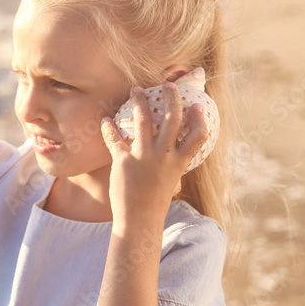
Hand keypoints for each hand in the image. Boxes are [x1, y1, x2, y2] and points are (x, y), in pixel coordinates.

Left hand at [100, 83, 209, 223]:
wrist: (139, 219)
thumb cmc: (155, 200)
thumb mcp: (171, 180)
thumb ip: (172, 163)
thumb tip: (173, 150)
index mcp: (179, 162)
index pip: (198, 136)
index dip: (199, 119)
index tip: (198, 105)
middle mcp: (164, 156)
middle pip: (173, 119)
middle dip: (172, 99)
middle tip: (168, 85)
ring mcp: (144, 156)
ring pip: (144, 120)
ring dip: (139, 102)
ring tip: (136, 90)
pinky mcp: (123, 161)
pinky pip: (115, 139)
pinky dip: (108, 128)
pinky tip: (105, 120)